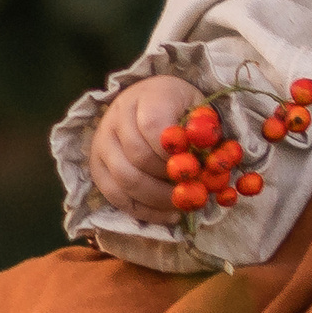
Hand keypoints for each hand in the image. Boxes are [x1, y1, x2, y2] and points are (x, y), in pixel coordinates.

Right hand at [88, 73, 204, 219]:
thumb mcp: (199, 108)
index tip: (197, 167)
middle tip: (195, 191)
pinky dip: (145, 211)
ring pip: (125, 179)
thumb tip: (214, 163)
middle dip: (170, 180)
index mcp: (146, 96)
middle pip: (139, 157)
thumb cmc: (180, 108)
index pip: (154, 126)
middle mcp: (117, 117)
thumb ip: (206, 132)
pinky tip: (169, 215)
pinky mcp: (97, 167)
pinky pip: (116, 196)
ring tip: (183, 204)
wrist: (148, 101)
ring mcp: (102, 142)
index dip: (175, 153)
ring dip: (158, 198)